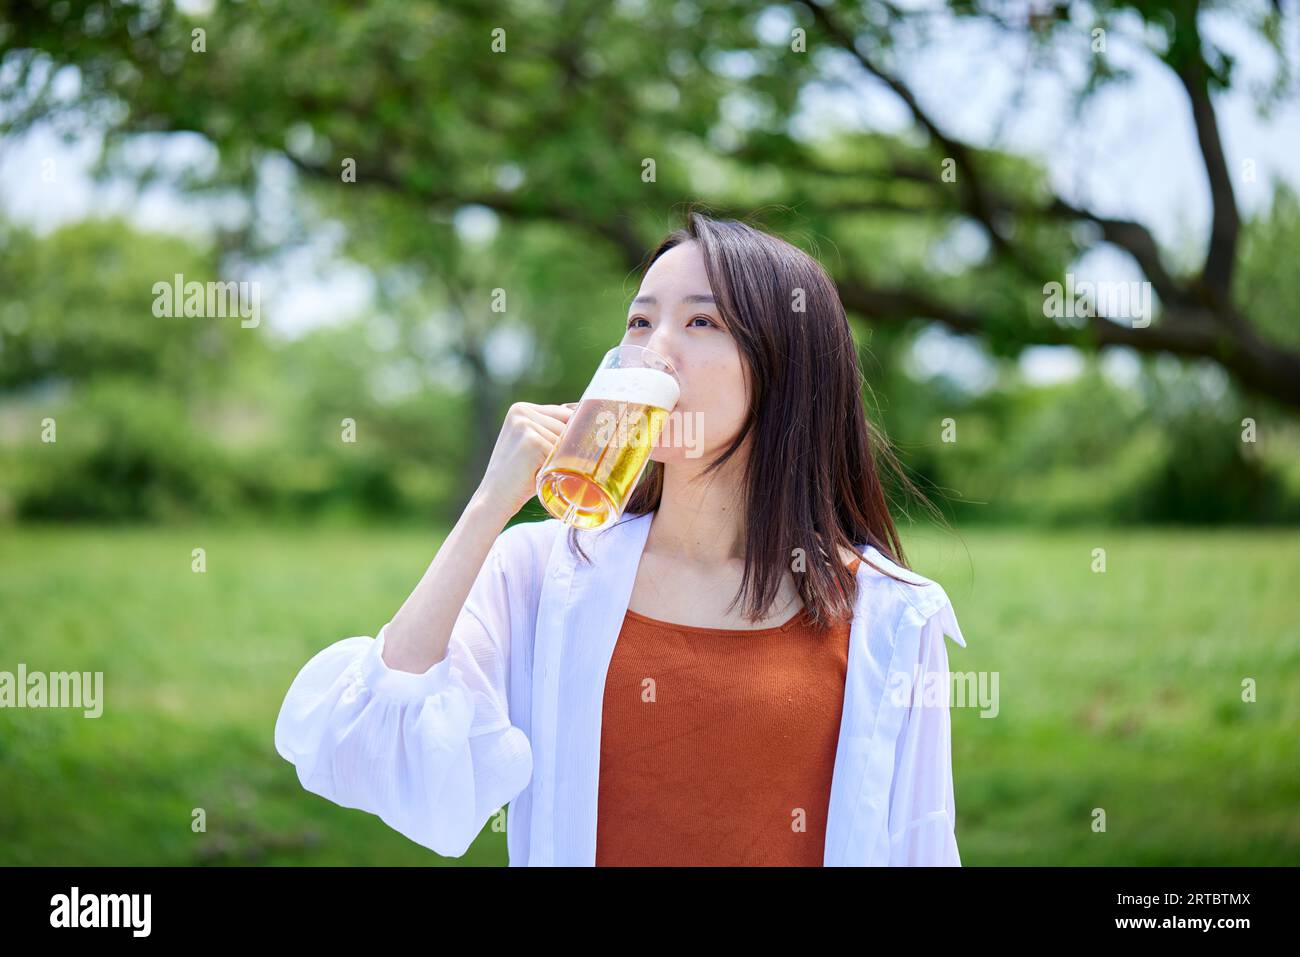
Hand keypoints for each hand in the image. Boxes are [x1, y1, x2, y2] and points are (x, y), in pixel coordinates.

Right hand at [475, 401, 577, 516]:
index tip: (580, 446)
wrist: (495, 498)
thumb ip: (550, 430)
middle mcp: (521, 411)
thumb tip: (585, 420)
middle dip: (569, 447)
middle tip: (555, 466)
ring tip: (544, 470)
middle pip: (567, 425)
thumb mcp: (533, 444)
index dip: (574, 432)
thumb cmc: (520, 474)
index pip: (564, 413)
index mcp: (521, 408)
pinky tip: (541, 474)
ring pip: (565, 439)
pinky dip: (557, 466)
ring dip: (562, 458)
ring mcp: (525, 424)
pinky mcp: (531, 440)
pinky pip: (560, 452)